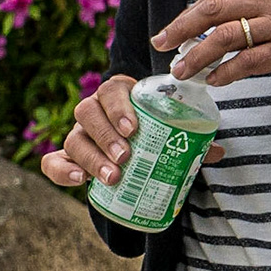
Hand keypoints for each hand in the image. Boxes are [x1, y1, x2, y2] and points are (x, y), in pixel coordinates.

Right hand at [40, 74, 224, 187]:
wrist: (136, 148)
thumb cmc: (157, 132)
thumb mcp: (173, 131)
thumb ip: (192, 138)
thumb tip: (218, 152)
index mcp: (121, 94)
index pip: (112, 90)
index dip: (118, 107)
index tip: (134, 128)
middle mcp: (94, 110)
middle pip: (87, 112)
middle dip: (106, 135)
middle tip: (126, 156)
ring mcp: (78, 133)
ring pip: (73, 138)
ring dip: (91, 157)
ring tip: (113, 176)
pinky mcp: (67, 157)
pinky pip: (53, 161)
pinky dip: (61, 171)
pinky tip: (80, 181)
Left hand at [152, 0, 270, 84]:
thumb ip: (269, 0)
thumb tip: (238, 17)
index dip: (192, 12)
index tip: (176, 27)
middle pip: (212, 10)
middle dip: (180, 28)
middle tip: (161, 43)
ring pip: (223, 38)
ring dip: (196, 56)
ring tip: (182, 70)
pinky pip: (246, 63)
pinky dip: (225, 72)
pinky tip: (216, 81)